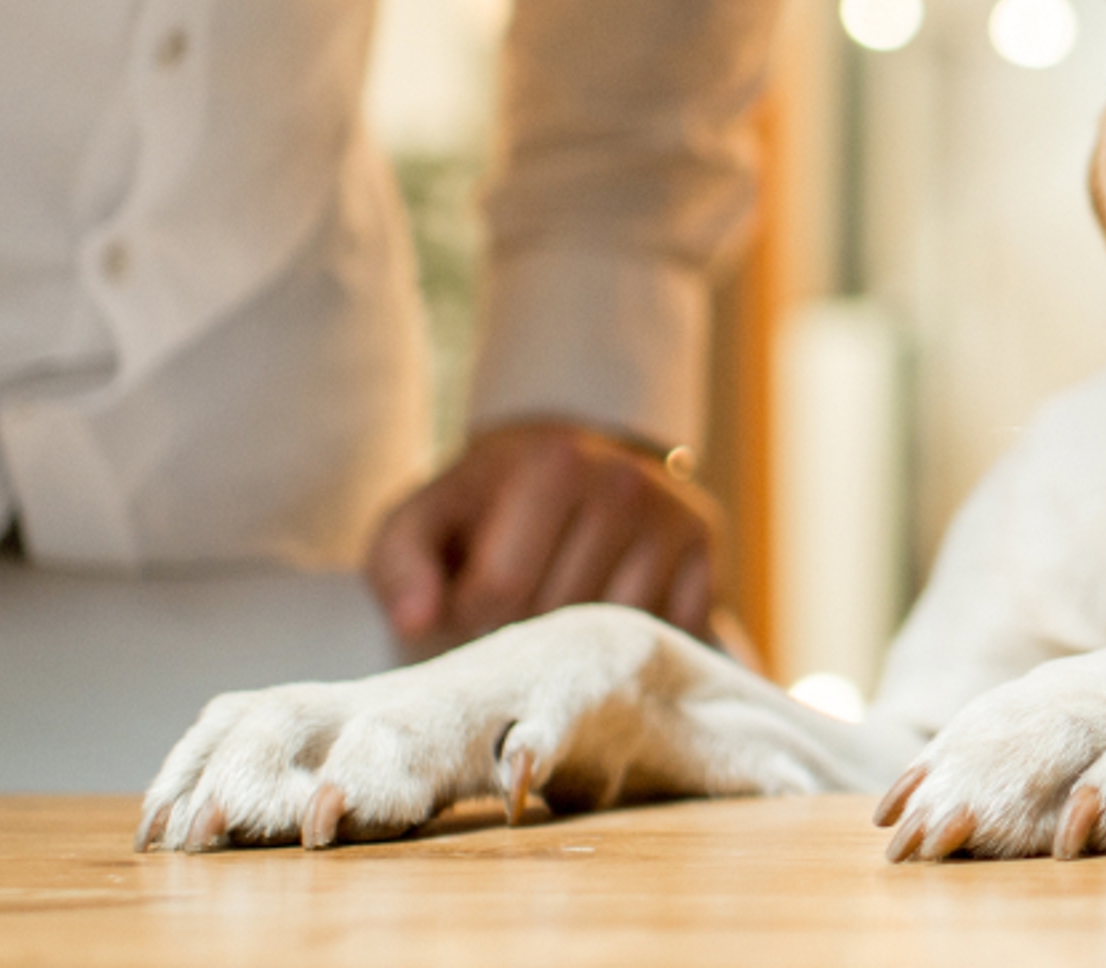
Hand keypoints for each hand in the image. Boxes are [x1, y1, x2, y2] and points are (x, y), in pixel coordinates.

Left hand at [366, 420, 722, 658]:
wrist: (566, 469)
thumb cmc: (481, 510)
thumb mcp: (423, 522)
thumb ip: (399, 564)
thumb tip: (416, 622)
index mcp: (553, 463)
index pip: (500, 590)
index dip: (467, 616)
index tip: (463, 600)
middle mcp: (626, 482)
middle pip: (558, 615)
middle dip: (521, 630)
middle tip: (512, 604)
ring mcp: (675, 518)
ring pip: (612, 635)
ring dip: (573, 642)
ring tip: (554, 606)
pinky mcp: (707, 554)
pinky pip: (663, 635)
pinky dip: (627, 641)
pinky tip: (603, 614)